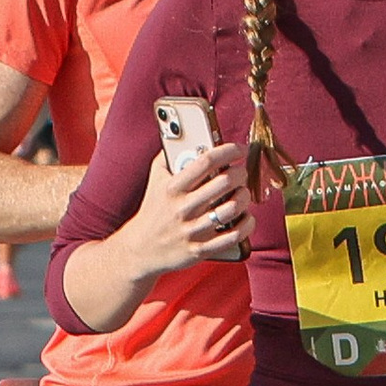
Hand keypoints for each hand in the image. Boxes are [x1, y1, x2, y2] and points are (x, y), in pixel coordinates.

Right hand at [117, 136, 250, 278]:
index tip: (239, 149)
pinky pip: (233, 236)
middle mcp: (181, 208)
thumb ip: (170, 157)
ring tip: (242, 194)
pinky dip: (246, 225)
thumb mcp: (155, 180)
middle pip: (224, 183)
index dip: (228, 151)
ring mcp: (191, 230)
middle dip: (240, 173)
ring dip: (244, 198)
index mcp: (171, 187)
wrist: (139, 249)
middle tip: (241, 172)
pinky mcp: (200, 249)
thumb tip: (189, 135)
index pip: (205, 161)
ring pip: (231, 209)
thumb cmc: (153, 210)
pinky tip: (245, 217)